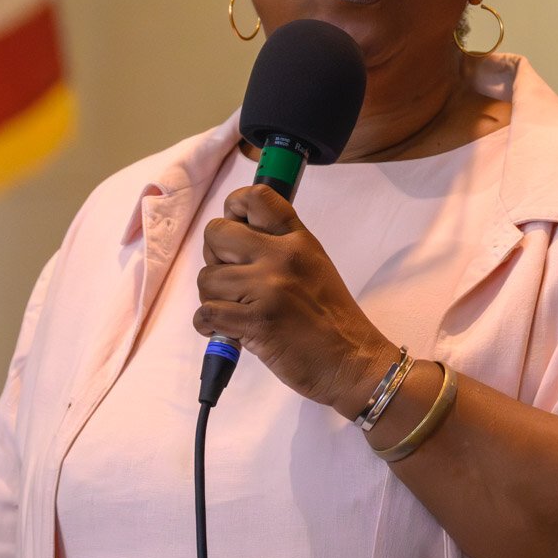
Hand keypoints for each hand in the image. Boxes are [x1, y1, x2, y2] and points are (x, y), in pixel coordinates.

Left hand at [195, 184, 395, 417]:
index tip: (234, 230)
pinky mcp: (256, 323)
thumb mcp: (314, 264)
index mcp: (297, 239)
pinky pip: (206, 313)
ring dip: (212, 297)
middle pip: (216, 233)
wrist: (351, 360)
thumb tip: (234, 237)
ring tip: (233, 309)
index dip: (233, 208)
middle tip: (230, 278)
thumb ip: (280, 245)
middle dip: (213, 256)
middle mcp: (281, 257)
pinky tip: (225, 329)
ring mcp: (268, 288)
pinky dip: (207, 325)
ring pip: (206, 278)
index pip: (255, 197)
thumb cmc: (332, 316)